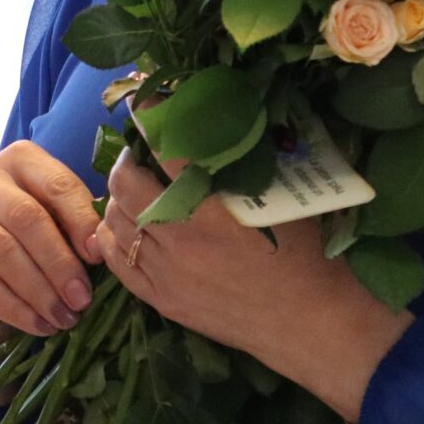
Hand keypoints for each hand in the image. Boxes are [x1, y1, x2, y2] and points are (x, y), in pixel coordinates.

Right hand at [0, 140, 101, 337]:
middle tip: (81, 298)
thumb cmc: (38, 229)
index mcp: (22, 159)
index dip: (80, 221)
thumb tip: (100, 249)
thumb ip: (79, 223)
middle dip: (57, 262)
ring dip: (36, 288)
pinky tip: (39, 323)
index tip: (99, 257)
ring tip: (64, 316)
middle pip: (24, 216)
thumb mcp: (59, 214)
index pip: (56, 185)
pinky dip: (13, 307)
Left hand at [95, 147, 412, 423]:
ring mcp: (167, 272)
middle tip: (138, 151)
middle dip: (128, 159)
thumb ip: (242, 164)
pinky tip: (120, 223)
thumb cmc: (304, 256)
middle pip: (128, 183)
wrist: (310, 322)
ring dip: (119, 196)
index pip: (166, 150)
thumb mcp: (279, 199)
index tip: (142, 102)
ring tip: (131, 185)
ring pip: (118, 220)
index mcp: (212, 209)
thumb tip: (214, 125)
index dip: (150, 119)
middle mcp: (181, 238)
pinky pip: (117, 262)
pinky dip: (112, 237)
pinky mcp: (162, 299)